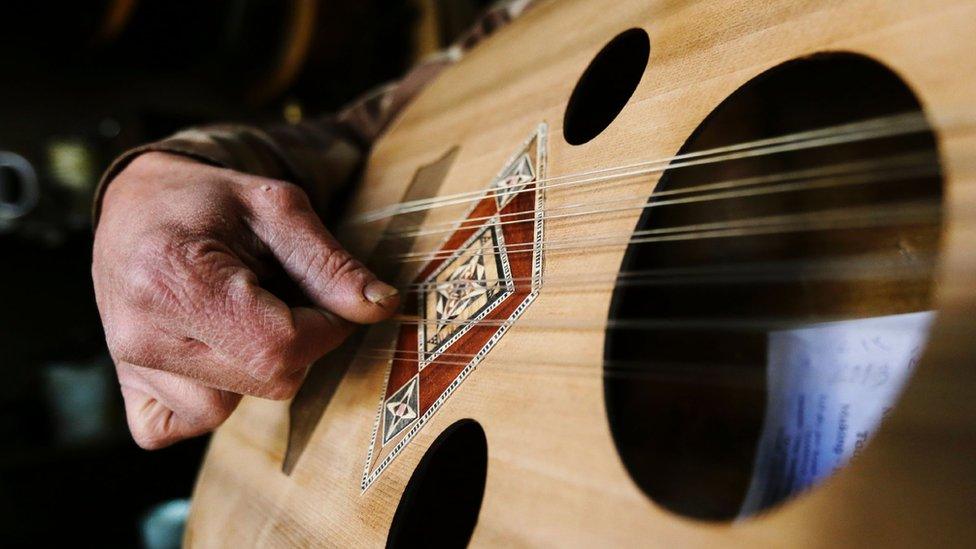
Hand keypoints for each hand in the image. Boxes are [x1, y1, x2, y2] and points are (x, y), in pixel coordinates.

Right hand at [93, 152, 397, 448]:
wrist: (137, 205)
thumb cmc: (210, 201)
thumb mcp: (278, 209)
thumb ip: (330, 264)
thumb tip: (382, 307)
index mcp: (174, 279)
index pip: (281, 347)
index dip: (326, 328)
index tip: (327, 300)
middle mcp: (141, 333)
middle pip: (267, 381)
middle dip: (297, 345)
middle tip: (278, 298)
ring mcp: (128, 368)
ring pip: (228, 410)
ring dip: (252, 370)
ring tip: (235, 317)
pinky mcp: (127, 390)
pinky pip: (180, 426)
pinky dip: (208, 400)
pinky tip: (209, 353)